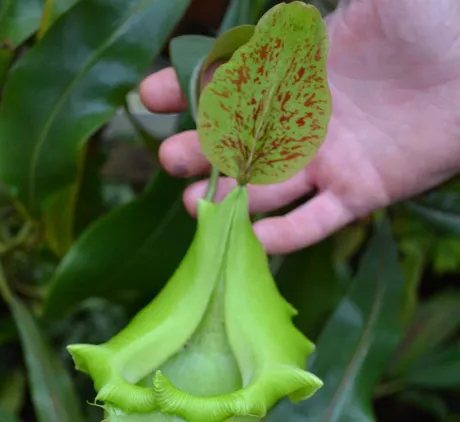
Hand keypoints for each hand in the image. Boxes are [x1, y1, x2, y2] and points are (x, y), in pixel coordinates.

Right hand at [139, 0, 459, 252]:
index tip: (148, 95)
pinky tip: (255, 240)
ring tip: (196, 208)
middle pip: (240, 144)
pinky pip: (316, 220)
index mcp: (300, 70)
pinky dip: (287, 233)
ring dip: (231, 200)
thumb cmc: (432, 18)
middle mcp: (309, 121)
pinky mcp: (361, 192)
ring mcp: (332, 160)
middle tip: (167, 159)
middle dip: (200, 152)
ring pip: (268, 188)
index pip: (230, 82)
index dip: (187, 89)